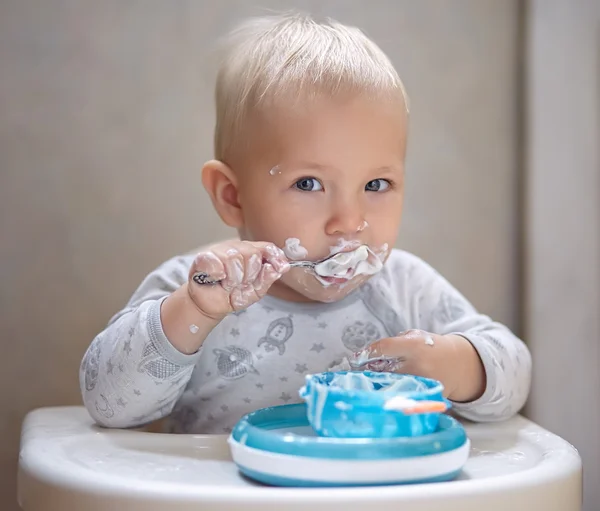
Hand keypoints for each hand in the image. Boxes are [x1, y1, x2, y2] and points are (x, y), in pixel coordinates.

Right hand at [187, 240, 289, 318]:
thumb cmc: (231, 295)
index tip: (280, 267)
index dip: (274, 256)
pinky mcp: (204, 257)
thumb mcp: (255, 291)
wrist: (210, 306)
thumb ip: (267, 279)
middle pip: (252, 253)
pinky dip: (218, 274)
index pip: (266, 247)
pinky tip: (217, 279)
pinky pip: (216, 262)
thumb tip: (278, 268)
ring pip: (234, 258)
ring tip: (227, 284)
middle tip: (241, 284)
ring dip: (233, 278)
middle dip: (249, 275)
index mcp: (251, 253)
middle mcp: (236, 248)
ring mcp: (219, 250)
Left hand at [353, 329, 485, 401]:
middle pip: (384, 370)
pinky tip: (387, 394)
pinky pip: (404, 395)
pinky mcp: (427, 396)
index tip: (356, 358)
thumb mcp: (415, 337)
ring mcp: (423, 383)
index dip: (367, 352)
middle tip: (357, 373)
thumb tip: (370, 354)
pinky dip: (394, 395)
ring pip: (392, 386)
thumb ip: (396, 343)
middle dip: (370, 372)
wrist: (458, 364)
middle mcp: (418, 365)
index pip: (384, 348)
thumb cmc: (432, 347)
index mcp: (414, 346)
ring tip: (370, 384)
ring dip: (379, 385)